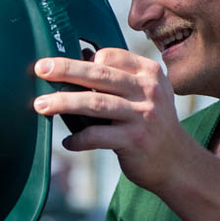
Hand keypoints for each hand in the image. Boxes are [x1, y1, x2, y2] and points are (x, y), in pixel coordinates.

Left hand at [31, 50, 199, 192]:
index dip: (85, 60)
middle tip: (41, 69)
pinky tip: (68, 142)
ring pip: (94, 103)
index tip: (64, 66)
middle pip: (99, 75)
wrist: (178, 164)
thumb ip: (121, 80)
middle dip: (65, 70)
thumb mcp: (148, 95)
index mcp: (149, 73)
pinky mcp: (134, 140)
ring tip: (41, 105)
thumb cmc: (153, 127)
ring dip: (63, 103)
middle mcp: (148, 91)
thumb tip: (80, 63)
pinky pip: (96, 136)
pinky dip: (78, 139)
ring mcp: (142, 115)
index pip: (110, 56)